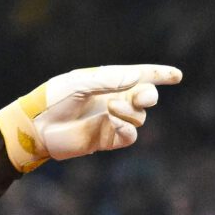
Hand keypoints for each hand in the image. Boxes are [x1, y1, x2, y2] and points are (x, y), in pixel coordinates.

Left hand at [0, 64, 181, 170]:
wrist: (37, 128)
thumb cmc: (54, 100)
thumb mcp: (80, 83)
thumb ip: (109, 80)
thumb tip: (138, 79)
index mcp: (108, 81)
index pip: (140, 75)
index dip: (160, 75)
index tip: (177, 76)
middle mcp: (114, 99)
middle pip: (146, 96)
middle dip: (149, 95)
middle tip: (141, 96)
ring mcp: (112, 120)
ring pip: (140, 116)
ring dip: (130, 111)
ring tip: (109, 109)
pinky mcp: (108, 139)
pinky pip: (131, 135)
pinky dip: (128, 129)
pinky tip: (115, 124)